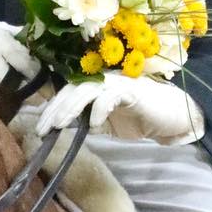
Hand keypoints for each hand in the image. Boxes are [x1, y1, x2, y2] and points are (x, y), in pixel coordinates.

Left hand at [36, 72, 202, 144]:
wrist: (173, 116)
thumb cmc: (139, 117)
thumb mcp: (107, 123)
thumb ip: (86, 122)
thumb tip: (63, 128)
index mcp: (94, 88)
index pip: (66, 94)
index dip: (50, 108)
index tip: (39, 127)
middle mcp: (102, 82)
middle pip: (71, 90)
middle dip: (55, 110)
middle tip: (43, 129)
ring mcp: (117, 84)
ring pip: (86, 89)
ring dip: (71, 107)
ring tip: (60, 125)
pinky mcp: (132, 91)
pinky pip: (111, 96)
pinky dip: (100, 109)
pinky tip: (93, 125)